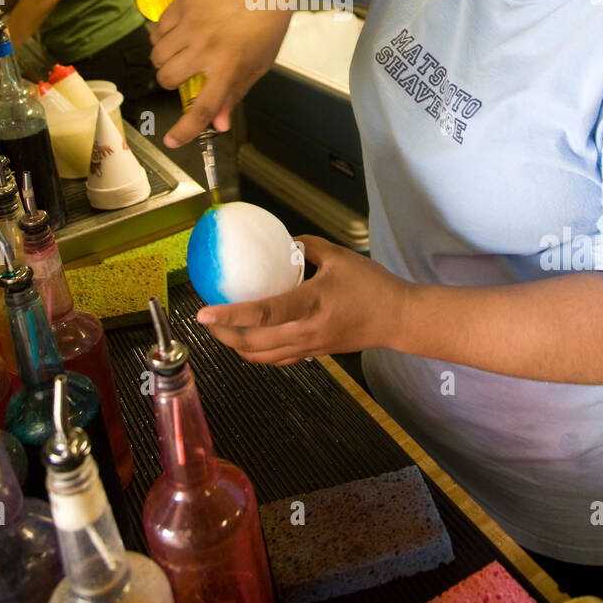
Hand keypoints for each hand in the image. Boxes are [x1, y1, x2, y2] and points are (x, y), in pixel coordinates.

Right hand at [150, 0, 292, 146]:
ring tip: (181, 51)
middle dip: (170, 82)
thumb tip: (217, 124)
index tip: (172, 141)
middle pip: (168, 79)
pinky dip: (162, 37)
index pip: (202, 107)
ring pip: (157, 55)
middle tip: (183, 73)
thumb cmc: (266, 24)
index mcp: (229, 66)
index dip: (185, 130)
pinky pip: (157, 30)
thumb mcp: (258, 64)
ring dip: (164, 60)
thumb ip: (234, 93)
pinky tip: (179, 32)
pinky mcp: (183, 3)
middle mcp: (207, 47)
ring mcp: (192, 24)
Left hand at [195, 234, 408, 364]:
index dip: (230, 315)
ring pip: (263, 358)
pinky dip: (258, 354)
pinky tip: (251, 340)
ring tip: (222, 333)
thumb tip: (283, 242)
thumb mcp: (339, 256)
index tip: (204, 313)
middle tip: (206, 323)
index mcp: (311, 304)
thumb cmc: (371, 285)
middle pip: (253, 344)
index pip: (263, 313)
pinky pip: (278, 360)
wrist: (398, 319)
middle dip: (224, 337)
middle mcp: (306, 331)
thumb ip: (307, 247)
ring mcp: (309, 347)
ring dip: (238, 348)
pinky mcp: (315, 355)